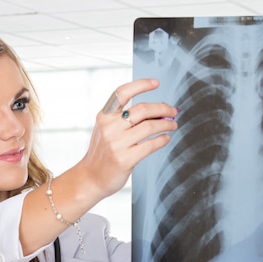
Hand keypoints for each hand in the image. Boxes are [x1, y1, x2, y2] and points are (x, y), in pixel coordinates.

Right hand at [78, 78, 177, 199]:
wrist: (90, 178)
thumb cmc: (102, 153)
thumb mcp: (107, 130)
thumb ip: (125, 119)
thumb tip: (157, 110)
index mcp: (104, 117)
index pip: (122, 93)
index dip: (141, 84)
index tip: (156, 83)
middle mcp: (109, 128)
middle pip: (142, 109)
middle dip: (163, 108)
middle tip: (172, 110)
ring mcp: (117, 144)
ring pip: (150, 126)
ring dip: (166, 124)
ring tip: (172, 125)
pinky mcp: (125, 159)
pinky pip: (151, 145)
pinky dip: (162, 139)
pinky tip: (165, 138)